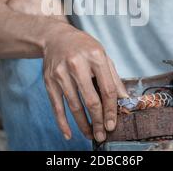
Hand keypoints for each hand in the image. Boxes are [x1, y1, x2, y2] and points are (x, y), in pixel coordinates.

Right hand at [43, 24, 127, 142]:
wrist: (56, 37)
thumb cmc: (83, 47)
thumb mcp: (102, 55)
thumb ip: (113, 78)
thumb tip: (124, 100)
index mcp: (95, 57)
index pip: (107, 89)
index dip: (111, 109)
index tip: (113, 124)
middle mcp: (77, 64)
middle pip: (91, 100)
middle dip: (98, 121)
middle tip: (102, 135)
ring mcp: (61, 73)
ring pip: (74, 105)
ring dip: (83, 124)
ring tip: (90, 135)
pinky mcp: (49, 80)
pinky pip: (57, 105)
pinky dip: (62, 122)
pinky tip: (69, 134)